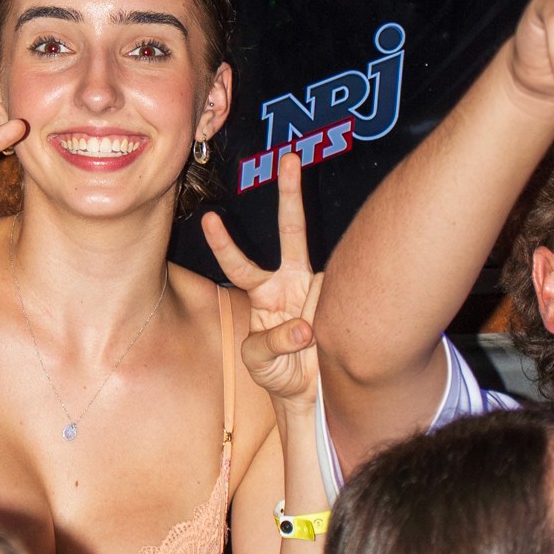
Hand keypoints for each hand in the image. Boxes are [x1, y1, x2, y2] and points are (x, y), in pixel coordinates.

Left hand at [203, 151, 320, 412]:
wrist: (312, 395)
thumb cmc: (279, 374)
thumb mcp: (259, 365)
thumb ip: (269, 347)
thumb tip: (303, 329)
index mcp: (265, 293)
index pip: (240, 264)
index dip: (225, 244)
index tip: (209, 218)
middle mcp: (291, 282)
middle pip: (292, 231)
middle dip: (291, 194)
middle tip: (290, 158)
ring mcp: (320, 288)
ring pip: (327, 268)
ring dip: (319, 301)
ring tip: (307, 341)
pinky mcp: (344, 301)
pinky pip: (344, 301)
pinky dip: (341, 319)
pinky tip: (326, 338)